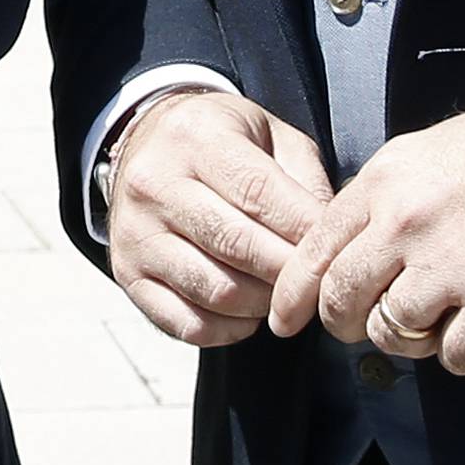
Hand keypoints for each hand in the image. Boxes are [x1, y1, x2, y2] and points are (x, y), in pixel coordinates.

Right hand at [104, 89, 333, 345]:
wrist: (144, 144)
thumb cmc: (220, 142)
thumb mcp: (268, 135)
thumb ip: (304, 181)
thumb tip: (330, 241)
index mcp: (194, 139)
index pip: (259, 194)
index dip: (306, 231)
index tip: (338, 250)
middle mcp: (154, 184)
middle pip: (238, 246)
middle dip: (290, 272)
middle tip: (318, 281)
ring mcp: (135, 233)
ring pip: (217, 291)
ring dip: (264, 303)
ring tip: (281, 291)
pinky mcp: (126, 274)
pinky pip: (188, 323)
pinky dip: (230, 329)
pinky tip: (246, 310)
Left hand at [270, 81, 464, 377]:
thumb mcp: (430, 152)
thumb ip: (387, 198)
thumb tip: (355, 244)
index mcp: (384, 185)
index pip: (313, 252)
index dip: (293, 296)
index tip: (287, 321)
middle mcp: (405, 225)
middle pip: (342, 301)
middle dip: (347, 326)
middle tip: (369, 329)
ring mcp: (450, 266)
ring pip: (392, 334)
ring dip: (412, 340)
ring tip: (442, 319)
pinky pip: (455, 357)